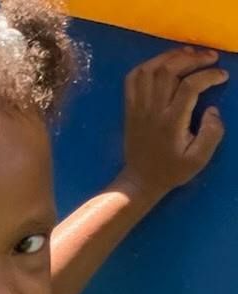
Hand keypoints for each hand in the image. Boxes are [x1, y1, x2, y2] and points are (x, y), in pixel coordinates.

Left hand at [120, 47, 227, 200]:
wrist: (140, 180)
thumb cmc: (171, 170)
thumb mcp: (198, 160)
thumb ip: (211, 134)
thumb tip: (212, 110)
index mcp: (171, 122)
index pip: (189, 87)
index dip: (209, 75)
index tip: (223, 75)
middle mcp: (152, 110)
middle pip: (168, 71)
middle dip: (192, 58)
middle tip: (210, 57)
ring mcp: (138, 108)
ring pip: (149, 70)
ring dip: (170, 56)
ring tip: (189, 54)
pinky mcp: (129, 108)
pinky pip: (132, 79)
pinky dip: (147, 65)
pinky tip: (163, 64)